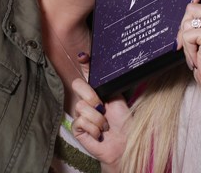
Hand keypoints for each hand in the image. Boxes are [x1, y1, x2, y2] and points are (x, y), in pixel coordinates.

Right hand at [70, 54, 130, 170]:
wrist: (124, 143)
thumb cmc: (123, 122)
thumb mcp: (117, 98)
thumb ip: (108, 84)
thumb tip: (103, 68)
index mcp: (96, 91)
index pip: (87, 73)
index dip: (84, 62)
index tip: (83, 56)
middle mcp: (86, 100)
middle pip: (77, 85)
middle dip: (91, 96)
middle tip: (102, 107)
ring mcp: (80, 114)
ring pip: (81, 107)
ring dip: (98, 119)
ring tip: (105, 126)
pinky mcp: (77, 129)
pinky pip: (80, 122)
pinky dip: (94, 129)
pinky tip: (99, 134)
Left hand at [178, 0, 200, 93]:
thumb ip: (199, 19)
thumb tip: (186, 8)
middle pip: (190, 7)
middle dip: (184, 27)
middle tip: (193, 44)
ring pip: (186, 23)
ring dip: (186, 41)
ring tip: (197, 51)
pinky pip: (187, 35)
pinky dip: (188, 48)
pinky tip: (198, 55)